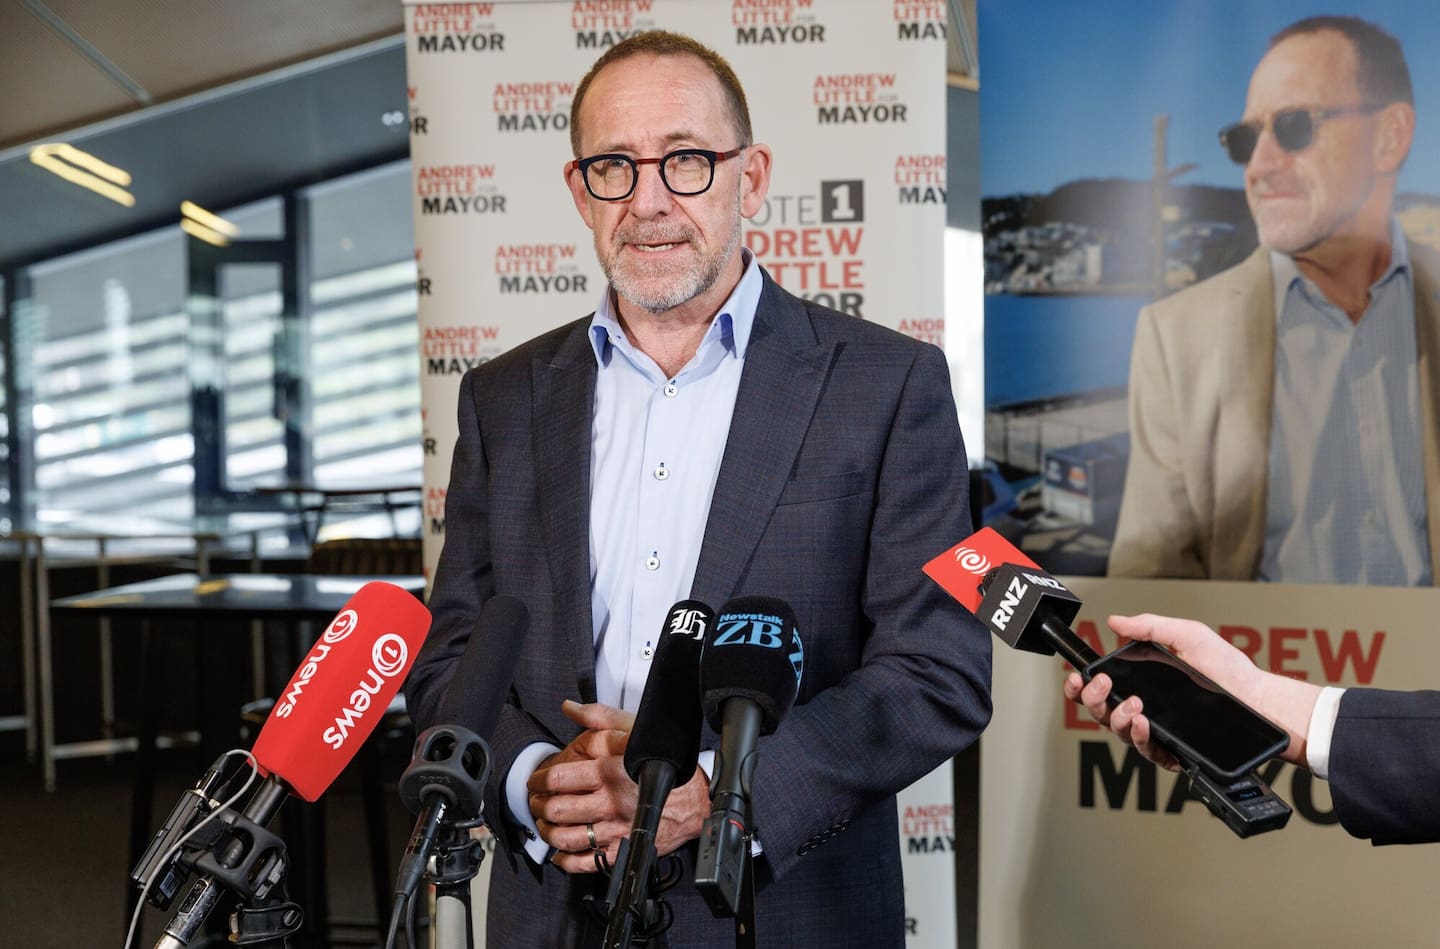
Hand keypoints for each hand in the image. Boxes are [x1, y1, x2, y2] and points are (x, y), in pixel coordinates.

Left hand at [526, 700, 709, 872]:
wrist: (697, 797)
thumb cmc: (667, 761)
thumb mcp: (634, 728)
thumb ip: (598, 716)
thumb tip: (570, 707)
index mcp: (608, 770)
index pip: (557, 778)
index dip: (538, 780)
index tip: (535, 781)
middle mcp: (610, 801)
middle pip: (557, 810)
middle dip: (538, 807)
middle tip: (536, 802)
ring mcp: (615, 828)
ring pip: (566, 838)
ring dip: (548, 832)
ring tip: (545, 824)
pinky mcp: (624, 848)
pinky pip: (587, 862)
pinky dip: (568, 861)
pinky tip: (561, 853)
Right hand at [1062, 613, 1317, 767]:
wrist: (1258, 698)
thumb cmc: (1228, 669)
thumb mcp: (1188, 635)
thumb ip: (1150, 626)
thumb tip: (1115, 620)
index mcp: (1142, 683)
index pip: (1101, 688)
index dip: (1081, 685)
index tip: (1077, 675)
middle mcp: (1145, 709)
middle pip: (1100, 712)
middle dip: (1093, 699)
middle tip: (1104, 685)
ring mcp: (1158, 732)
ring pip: (1120, 733)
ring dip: (1118, 717)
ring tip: (1134, 704)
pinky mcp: (1174, 751)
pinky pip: (1147, 751)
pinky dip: (1140, 737)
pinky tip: (1144, 722)